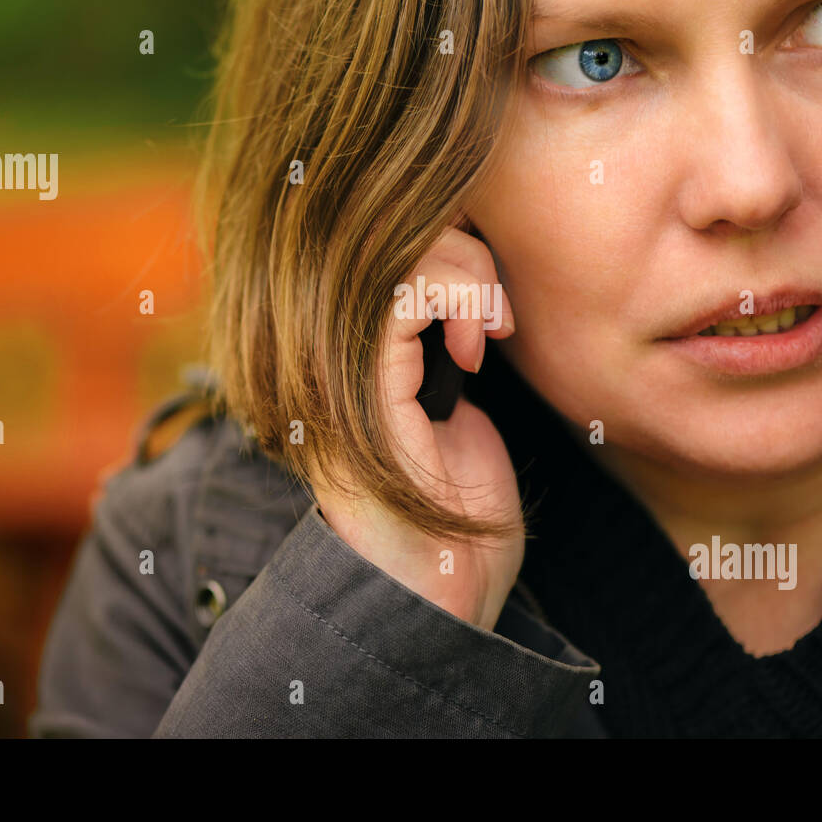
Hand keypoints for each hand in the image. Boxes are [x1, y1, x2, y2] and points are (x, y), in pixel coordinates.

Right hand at [309, 226, 523, 631]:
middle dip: (461, 253)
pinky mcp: (361, 377)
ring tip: (486, 334)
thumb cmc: (458, 517)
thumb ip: (435, 344)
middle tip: (495, 319)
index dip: (444, 253)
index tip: (490, 316)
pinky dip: (460, 294)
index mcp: (343, 356)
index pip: (376, 250)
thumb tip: (454, 279)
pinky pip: (407, 286)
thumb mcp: (452, 411)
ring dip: (466, 275)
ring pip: (397, 249)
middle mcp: (326, 350)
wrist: (445, 588)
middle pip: (381, 234)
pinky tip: (474, 346)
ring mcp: (337, 362)